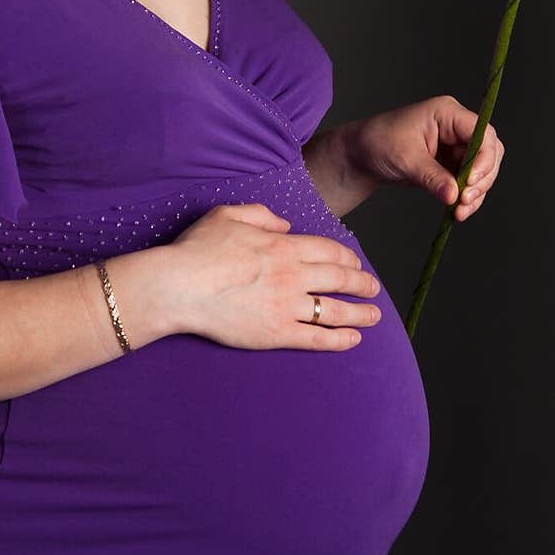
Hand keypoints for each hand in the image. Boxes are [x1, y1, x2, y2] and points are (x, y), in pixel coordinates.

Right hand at [165, 203, 382, 349]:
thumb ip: (261, 215)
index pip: (328, 250)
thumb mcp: (228, 215)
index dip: (347, 257)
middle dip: (362, 284)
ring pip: (335, 310)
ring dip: (360, 313)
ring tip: (374, 316)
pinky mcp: (277, 333)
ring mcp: (287, 306)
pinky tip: (352, 339)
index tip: (356, 263)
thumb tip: (285, 226)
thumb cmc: (198, 249)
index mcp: (283, 246)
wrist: (179, 286)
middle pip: (339, 278)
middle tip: (373, 289)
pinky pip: (317, 338)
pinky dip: (339, 339)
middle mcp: (292, 275)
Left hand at [344, 95, 504, 221]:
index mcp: (447, 113)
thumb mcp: (405, 158)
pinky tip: (456, 211)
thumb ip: (431, 176)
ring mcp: (456, 146)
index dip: (484, 158)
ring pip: (483, 171)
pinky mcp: (452, 164)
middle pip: (489, 152)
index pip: (482, 133)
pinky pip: (470, 182)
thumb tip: (454, 195)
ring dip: (476, 193)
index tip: (471, 182)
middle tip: (465, 201)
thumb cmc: (379, 143)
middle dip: (482, 179)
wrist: (362, 155)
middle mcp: (457, 128)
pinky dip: (467, 198)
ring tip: (459, 212)